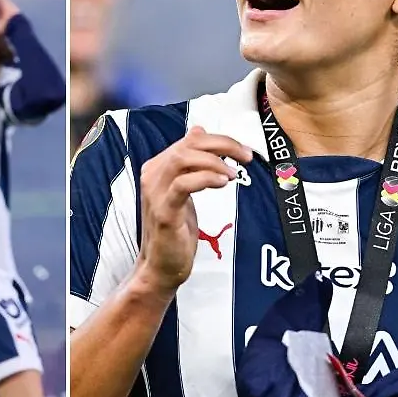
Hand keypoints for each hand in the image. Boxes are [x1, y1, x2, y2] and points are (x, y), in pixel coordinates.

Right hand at [135, 126, 251, 295]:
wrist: (161, 266)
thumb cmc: (175, 229)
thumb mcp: (183, 189)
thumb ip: (190, 162)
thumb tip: (199, 131)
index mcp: (158, 167)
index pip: (190, 139)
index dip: (219, 140)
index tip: (242, 151)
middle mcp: (152, 175)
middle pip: (188, 144)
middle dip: (222, 145)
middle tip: (245, 157)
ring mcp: (155, 193)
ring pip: (183, 159)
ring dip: (214, 161)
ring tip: (234, 174)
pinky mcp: (164, 212)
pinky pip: (182, 184)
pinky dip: (205, 178)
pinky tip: (223, 183)